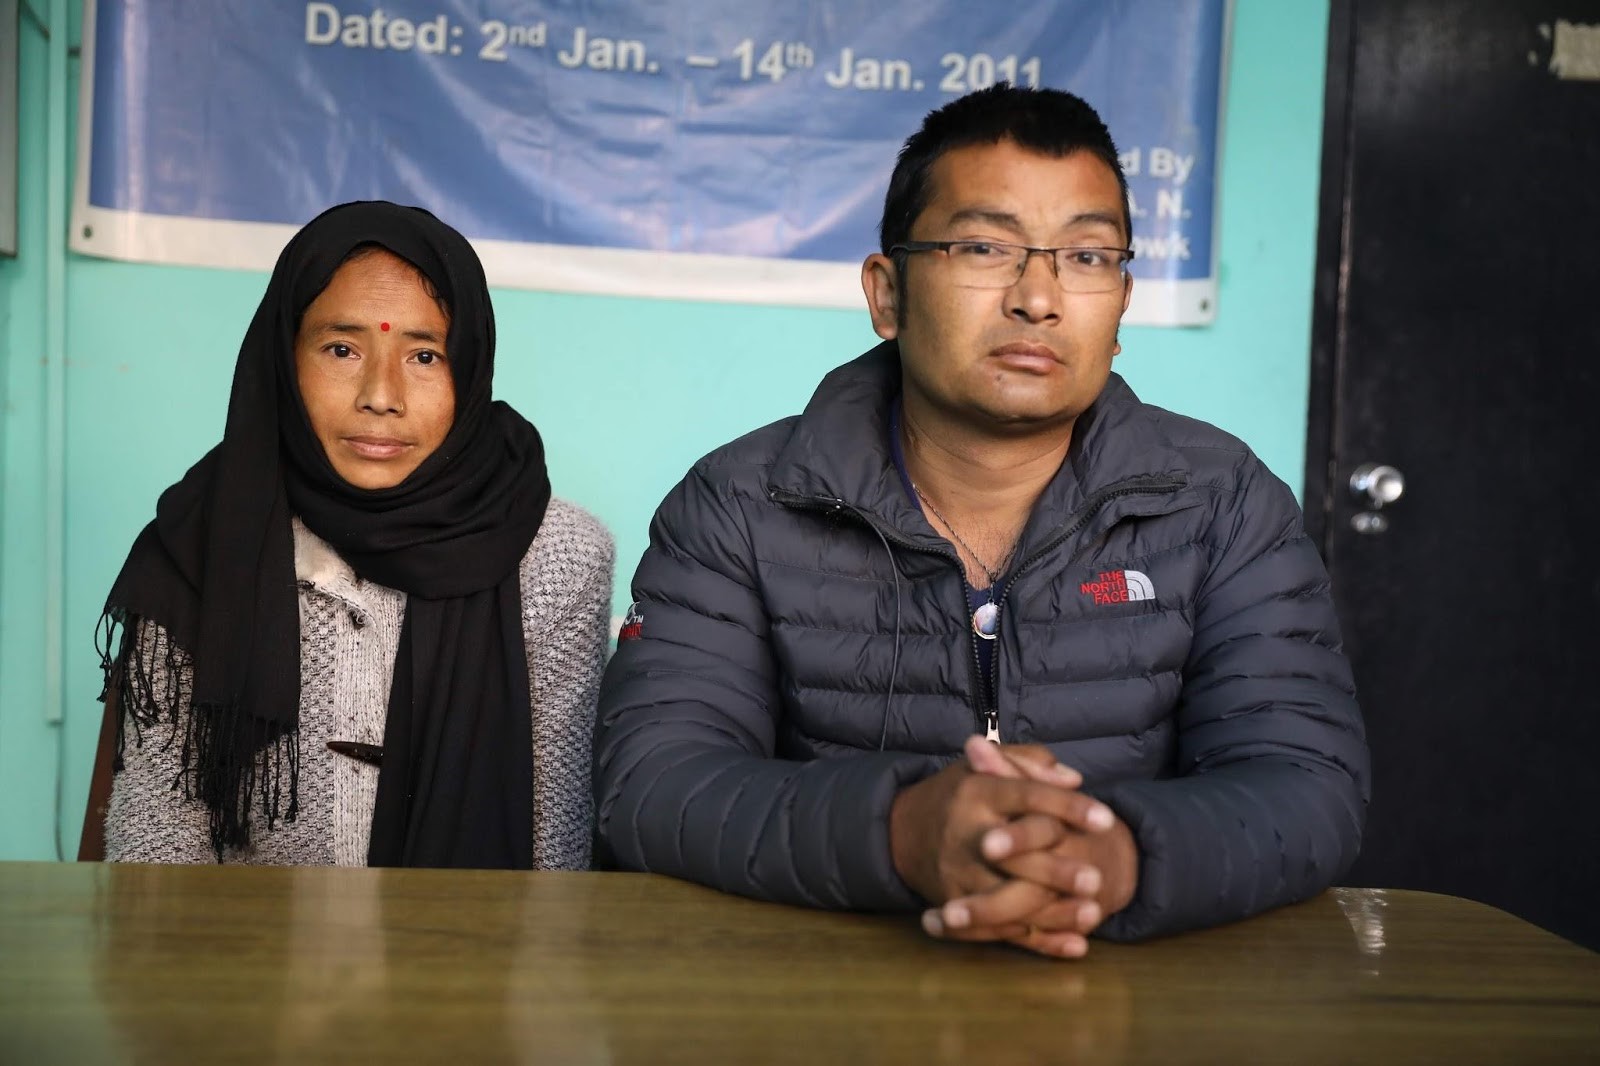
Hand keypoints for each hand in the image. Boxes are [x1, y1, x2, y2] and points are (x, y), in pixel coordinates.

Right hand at [889, 736, 1115, 956]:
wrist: (903, 830)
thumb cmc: (960, 794)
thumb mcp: (985, 765)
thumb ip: (1030, 763)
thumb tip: (1074, 780)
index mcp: (977, 791)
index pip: (1027, 796)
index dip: (1067, 807)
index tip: (1106, 819)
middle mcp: (965, 832)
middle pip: (1016, 855)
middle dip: (1057, 870)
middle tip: (1097, 879)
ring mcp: (958, 873)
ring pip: (1008, 900)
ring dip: (1053, 912)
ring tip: (1093, 913)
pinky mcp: (955, 903)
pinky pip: (1000, 928)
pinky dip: (1039, 941)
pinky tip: (1074, 944)